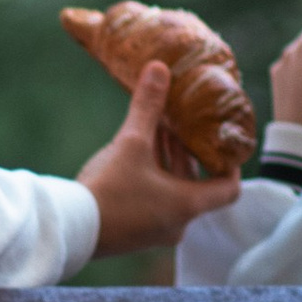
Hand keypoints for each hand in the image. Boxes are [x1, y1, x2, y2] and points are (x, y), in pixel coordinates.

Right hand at [78, 62, 240, 257]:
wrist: (69, 229)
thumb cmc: (108, 189)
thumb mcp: (131, 143)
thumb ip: (148, 107)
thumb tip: (159, 68)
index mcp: (187, 205)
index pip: (229, 189)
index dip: (232, 165)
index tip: (223, 144)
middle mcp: (177, 223)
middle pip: (196, 184)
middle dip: (186, 152)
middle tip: (179, 125)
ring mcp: (155, 232)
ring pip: (172, 192)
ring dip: (166, 163)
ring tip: (153, 131)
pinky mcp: (134, 234)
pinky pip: (154, 202)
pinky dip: (151, 179)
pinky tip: (132, 155)